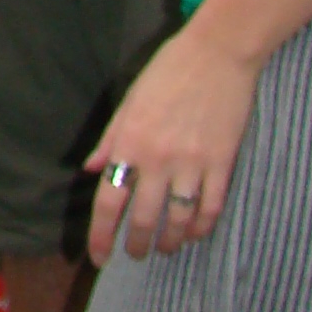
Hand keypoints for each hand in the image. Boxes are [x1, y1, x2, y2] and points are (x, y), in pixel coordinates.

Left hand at [86, 22, 257, 264]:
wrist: (217, 53)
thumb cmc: (167, 72)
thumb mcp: (128, 103)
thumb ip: (109, 141)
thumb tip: (90, 170)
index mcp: (129, 144)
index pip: (108, 202)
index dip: (101, 236)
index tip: (100, 258)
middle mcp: (157, 160)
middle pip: (143, 219)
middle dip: (137, 245)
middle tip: (136, 254)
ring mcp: (192, 163)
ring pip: (178, 220)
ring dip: (170, 242)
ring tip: (166, 248)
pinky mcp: (222, 163)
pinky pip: (210, 208)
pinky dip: (201, 228)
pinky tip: (194, 233)